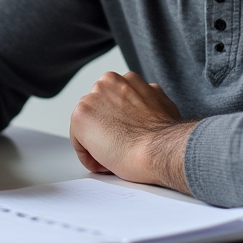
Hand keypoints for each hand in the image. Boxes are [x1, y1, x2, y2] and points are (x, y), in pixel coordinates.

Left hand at [69, 71, 196, 193]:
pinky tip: (106, 163)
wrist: (160, 149)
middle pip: (97, 113)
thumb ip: (146, 97)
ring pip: (86, 127)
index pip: (110, 103)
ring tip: (114, 157)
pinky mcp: (80, 116)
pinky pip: (78, 143)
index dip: (118, 125)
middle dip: (106, 131)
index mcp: (125, 79)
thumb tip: (148, 99)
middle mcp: (106, 83)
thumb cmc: (164, 136)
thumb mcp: (161, 103)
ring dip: (96, 143)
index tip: (126, 138)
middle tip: (120, 149)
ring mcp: (91, 98)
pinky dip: (89, 157)